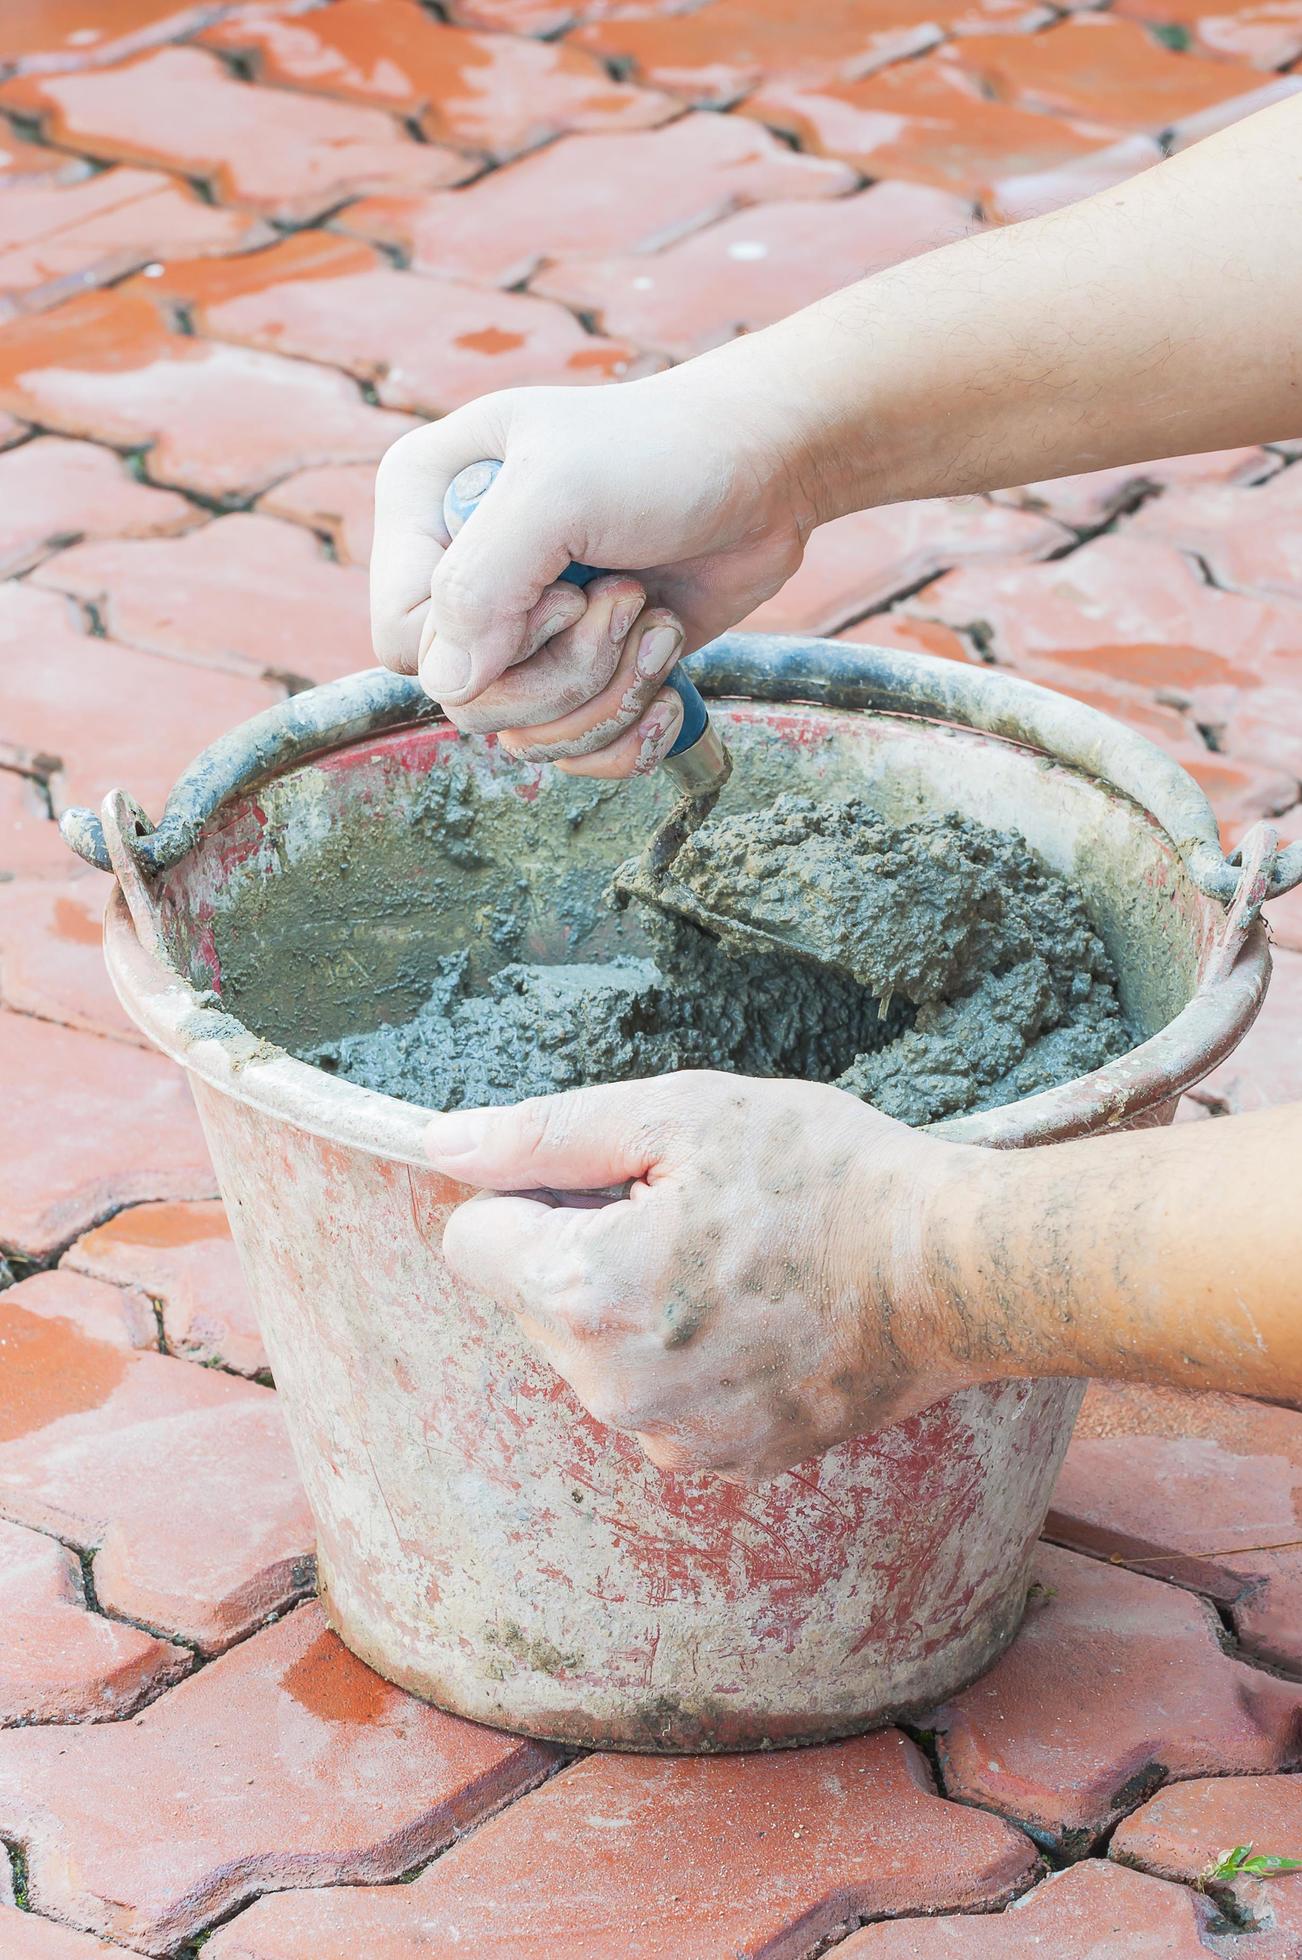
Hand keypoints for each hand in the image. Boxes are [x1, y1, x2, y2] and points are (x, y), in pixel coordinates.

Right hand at [370, 354, 816, 777]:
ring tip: (655, 621)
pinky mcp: (581, 671)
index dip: (484, 641)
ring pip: (526, 735)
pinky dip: (630, 736)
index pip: (405, 638)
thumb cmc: (663, 452)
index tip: (565, 589)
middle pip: (469, 700)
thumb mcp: (561, 492)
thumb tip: (449, 689)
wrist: (766, 467)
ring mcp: (522, 630)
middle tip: (628, 598)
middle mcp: (461, 574)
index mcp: (425, 507)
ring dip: (610, 696)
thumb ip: (482, 583)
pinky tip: (669, 684)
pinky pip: (573, 755)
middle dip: (566, 671)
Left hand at [425, 1070, 974, 1483]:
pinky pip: (655, 1397)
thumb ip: (544, 1134)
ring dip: (632, 1305)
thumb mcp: (678, 1114)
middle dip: (581, 1249)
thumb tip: (441, 1145)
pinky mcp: (723, 1463)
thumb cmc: (824, 1174)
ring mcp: (670, 1439)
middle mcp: (610, 1390)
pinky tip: (759, 1315)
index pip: (471, 1238)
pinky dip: (686, 1356)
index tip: (618, 1181)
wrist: (957, 1268)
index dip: (536, 1192)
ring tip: (733, 1263)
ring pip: (591, 1351)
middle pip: (530, 1299)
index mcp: (584, 1294)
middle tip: (689, 1213)